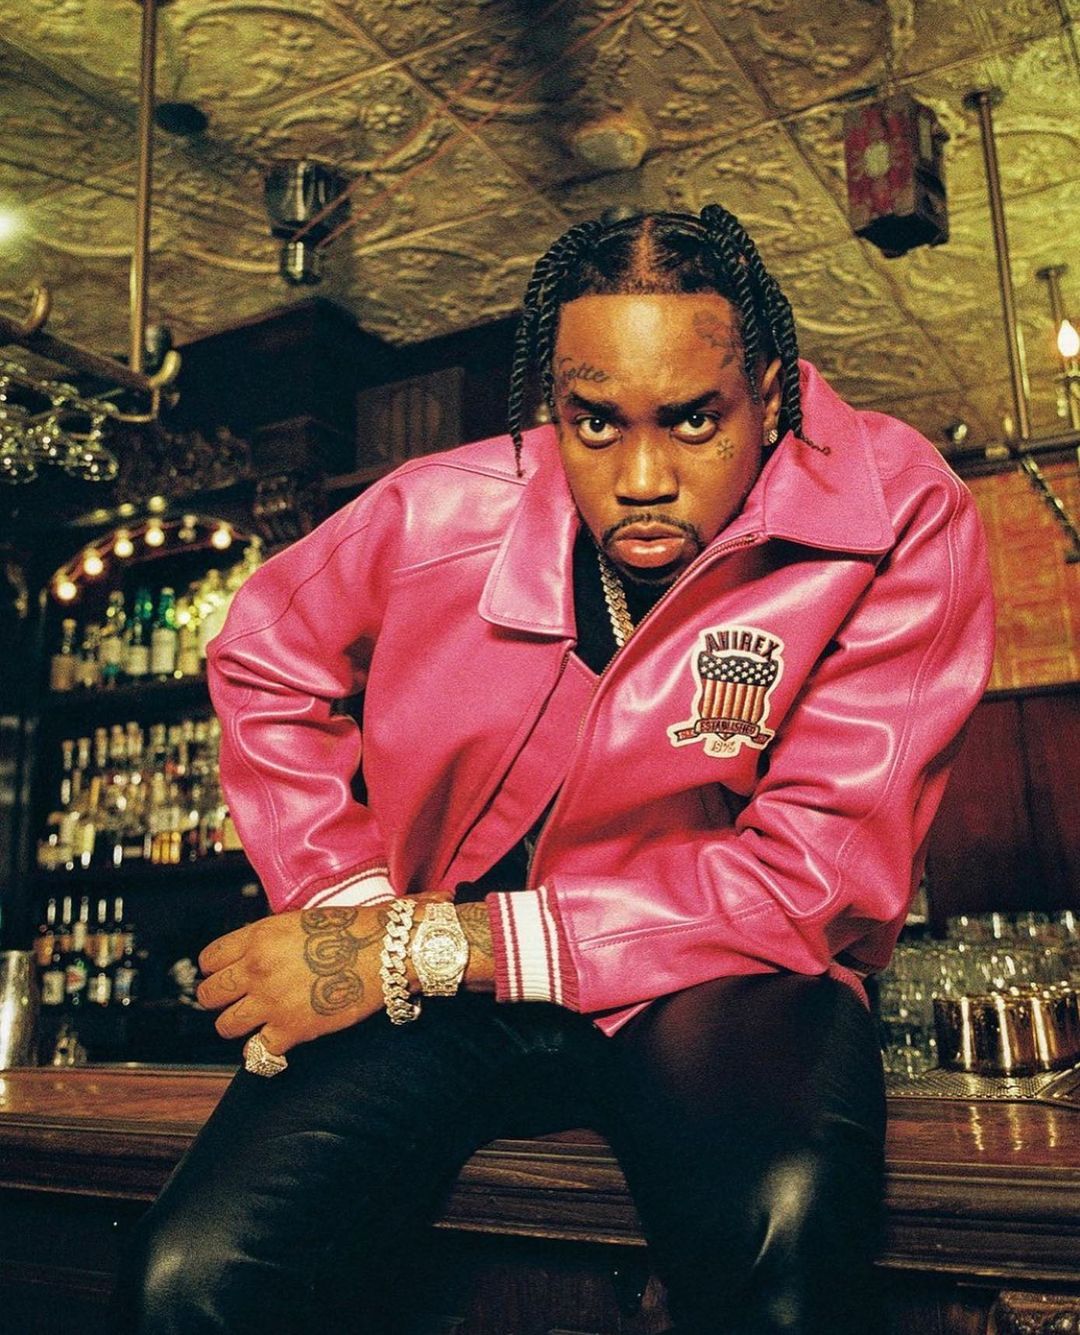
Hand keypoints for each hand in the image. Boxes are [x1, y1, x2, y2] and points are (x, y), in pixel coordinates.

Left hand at [196, 905, 390, 1056]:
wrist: (382, 950)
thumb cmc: (348, 931)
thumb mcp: (296, 922)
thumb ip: (266, 940)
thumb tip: (248, 956)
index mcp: (257, 937)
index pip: (209, 960)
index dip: (215, 970)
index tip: (227, 975)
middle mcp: (257, 969)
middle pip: (209, 995)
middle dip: (220, 999)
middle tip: (239, 1000)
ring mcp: (272, 1001)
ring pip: (225, 1026)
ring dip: (239, 1026)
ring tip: (257, 1021)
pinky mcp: (292, 1029)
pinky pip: (257, 1054)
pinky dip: (263, 1052)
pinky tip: (276, 1042)